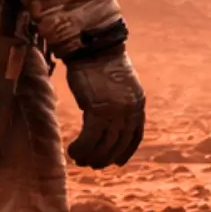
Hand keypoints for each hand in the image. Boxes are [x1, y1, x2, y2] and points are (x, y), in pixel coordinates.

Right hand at [63, 49, 145, 167]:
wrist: (92, 46)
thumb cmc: (99, 63)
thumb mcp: (115, 85)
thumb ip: (116, 103)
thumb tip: (105, 120)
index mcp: (138, 103)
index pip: (135, 135)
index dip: (126, 151)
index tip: (117, 162)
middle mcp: (130, 109)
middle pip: (119, 143)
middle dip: (105, 158)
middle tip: (92, 165)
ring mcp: (116, 111)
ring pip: (104, 144)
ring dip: (91, 156)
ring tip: (80, 160)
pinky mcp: (98, 110)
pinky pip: (90, 138)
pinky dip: (81, 148)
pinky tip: (73, 152)